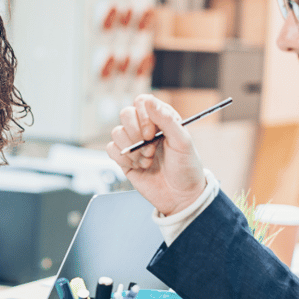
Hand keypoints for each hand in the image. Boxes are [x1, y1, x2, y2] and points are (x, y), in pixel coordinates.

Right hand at [106, 94, 206, 215]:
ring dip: (132, 150)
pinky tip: (138, 166)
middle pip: (125, 114)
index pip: (142, 102)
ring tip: (148, 160)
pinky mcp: (125, 159)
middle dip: (135, 134)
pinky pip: (111, 150)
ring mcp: (134, 143)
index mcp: (162, 119)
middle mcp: (145, 128)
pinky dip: (124, 159)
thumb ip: (166, 119)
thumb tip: (148, 101)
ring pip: (116, 133)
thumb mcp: (182, 141)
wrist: (180, 197)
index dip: (143, 117)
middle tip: (150, 149)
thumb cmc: (186, 168)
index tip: (151, 134)